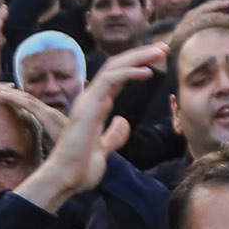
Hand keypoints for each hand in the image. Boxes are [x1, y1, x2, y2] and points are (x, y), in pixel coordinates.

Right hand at [18, 42, 162, 212]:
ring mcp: (88, 101)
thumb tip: (123, 121)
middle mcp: (91, 99)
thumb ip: (113, 135)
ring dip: (138, 57)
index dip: (136, 66)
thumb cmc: (80, 167)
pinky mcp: (88, 106)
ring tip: (160, 52)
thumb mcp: (104, 149)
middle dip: (141, 55)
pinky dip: (129, 72)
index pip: (117, 78)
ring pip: (114, 68)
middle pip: (117, 67)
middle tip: (163, 48)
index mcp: (96, 107)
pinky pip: (109, 81)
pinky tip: (147, 71)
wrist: (65, 180)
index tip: (157, 61)